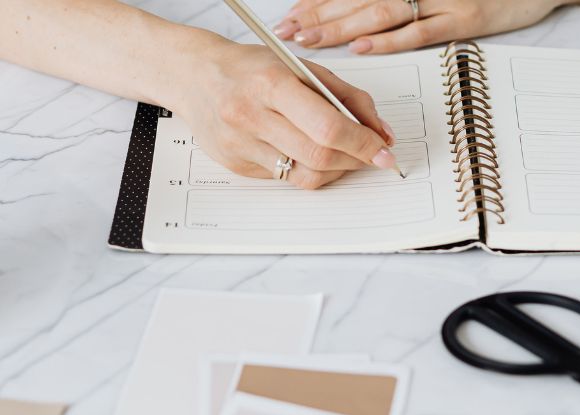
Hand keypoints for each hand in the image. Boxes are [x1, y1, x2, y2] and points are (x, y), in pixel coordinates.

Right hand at [175, 36, 397, 187]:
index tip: (384, 152)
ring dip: (335, 171)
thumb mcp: (301, 67)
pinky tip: (310, 156)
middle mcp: (252, 117)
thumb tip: (380, 133)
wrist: (193, 76)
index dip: (362, 144)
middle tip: (372, 158)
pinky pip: (286, 180)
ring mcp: (242, 146)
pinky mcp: (238, 168)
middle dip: (355, 161)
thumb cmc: (251, 69)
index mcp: (272, 83)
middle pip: (319, 157)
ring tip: (344, 157)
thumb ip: (346, 97)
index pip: (328, 127)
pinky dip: (308, 171)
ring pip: (305, 176)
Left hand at [274, 0, 565, 53]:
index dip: (319, 0)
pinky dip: (390, 40)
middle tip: (287, 32)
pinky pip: (421, 31)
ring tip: (311, 41)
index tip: (291, 15)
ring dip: (342, 28)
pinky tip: (362, 48)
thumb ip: (404, 0)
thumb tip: (365, 21)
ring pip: (380, 12)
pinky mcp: (464, 19)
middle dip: (318, 15)